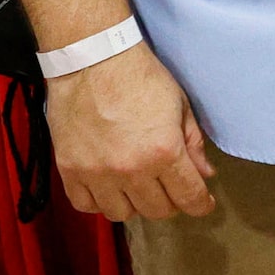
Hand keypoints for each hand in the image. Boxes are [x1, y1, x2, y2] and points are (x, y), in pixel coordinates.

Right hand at [47, 43, 215, 221]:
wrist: (94, 60)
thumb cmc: (142, 77)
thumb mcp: (180, 105)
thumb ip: (193, 144)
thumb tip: (205, 174)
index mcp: (163, 152)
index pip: (188, 196)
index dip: (201, 204)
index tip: (203, 204)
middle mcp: (130, 170)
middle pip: (157, 210)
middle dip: (171, 202)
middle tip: (172, 187)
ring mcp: (96, 173)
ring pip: (122, 214)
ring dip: (136, 204)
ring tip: (140, 186)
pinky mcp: (69, 170)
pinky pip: (86, 205)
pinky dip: (100, 202)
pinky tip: (110, 187)